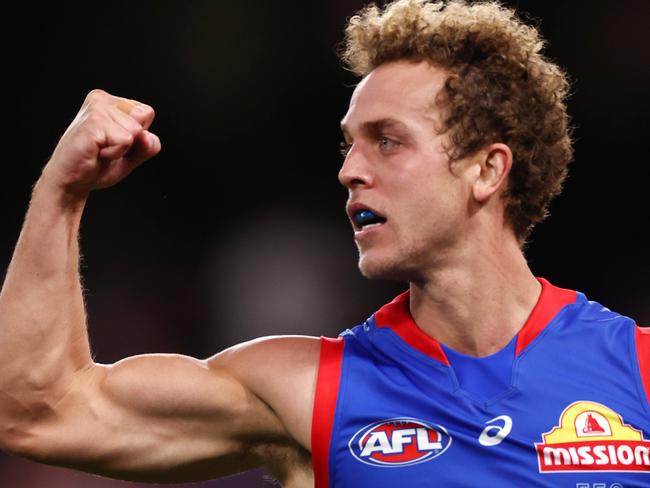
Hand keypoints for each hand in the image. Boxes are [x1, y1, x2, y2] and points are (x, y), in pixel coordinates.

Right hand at [41, 89, 160, 198]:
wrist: (71, 180)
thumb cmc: (97, 164)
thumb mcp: (132, 155)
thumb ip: (148, 146)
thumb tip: (147, 136)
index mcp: (112, 102)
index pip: (147, 113)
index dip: (138, 135)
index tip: (115, 142)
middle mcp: (103, 100)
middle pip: (144, 118)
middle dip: (132, 141)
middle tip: (108, 147)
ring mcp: (97, 108)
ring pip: (136, 130)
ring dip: (121, 148)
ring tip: (101, 149)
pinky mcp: (93, 122)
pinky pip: (125, 140)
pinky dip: (115, 153)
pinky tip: (97, 152)